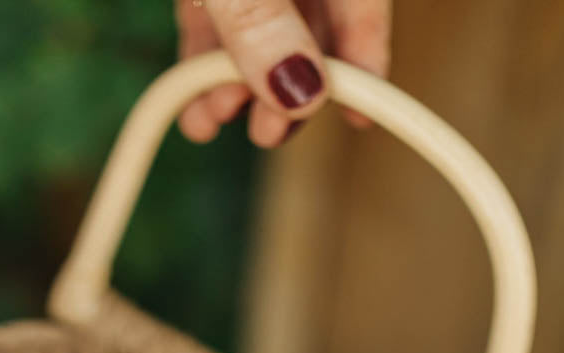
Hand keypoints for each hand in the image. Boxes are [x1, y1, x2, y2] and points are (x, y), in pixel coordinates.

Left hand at [177, 0, 391, 145]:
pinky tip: (198, 116)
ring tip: (214, 117)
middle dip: (288, 89)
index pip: (363, 2)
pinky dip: (204, 73)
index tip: (360, 117)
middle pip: (312, 30)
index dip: (366, 60)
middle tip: (268, 130)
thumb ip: (262, 18)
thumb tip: (299, 91)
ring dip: (240, 91)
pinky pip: (213, 31)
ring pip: (257, 39)